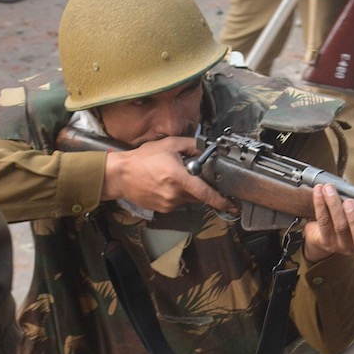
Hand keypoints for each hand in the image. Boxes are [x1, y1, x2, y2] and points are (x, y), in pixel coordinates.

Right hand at [103, 137, 238, 214]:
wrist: (120, 176)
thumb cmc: (142, 159)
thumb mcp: (169, 144)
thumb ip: (191, 145)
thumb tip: (207, 149)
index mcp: (177, 177)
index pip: (205, 192)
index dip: (221, 200)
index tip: (232, 205)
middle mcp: (174, 194)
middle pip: (199, 195)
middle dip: (200, 186)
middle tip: (190, 174)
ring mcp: (169, 203)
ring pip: (189, 199)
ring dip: (188, 190)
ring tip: (172, 177)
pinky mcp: (163, 209)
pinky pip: (178, 202)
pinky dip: (178, 194)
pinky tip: (166, 184)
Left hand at [302, 185, 353, 261]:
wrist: (324, 223)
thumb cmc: (351, 211)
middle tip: (350, 201)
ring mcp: (344, 246)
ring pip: (340, 228)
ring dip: (334, 205)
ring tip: (329, 189)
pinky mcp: (326, 242)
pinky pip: (324, 223)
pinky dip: (320, 205)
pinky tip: (318, 192)